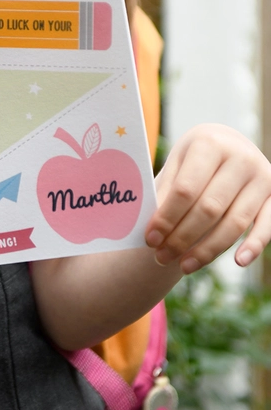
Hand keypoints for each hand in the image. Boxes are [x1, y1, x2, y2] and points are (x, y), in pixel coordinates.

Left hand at [146, 124, 270, 273]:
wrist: (229, 146)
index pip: (185, 190)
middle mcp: (241, 157)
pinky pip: (266, 226)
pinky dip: (253, 246)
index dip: (166, 218)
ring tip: (183, 266)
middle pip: (209, 208)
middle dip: (182, 237)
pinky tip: (238, 262)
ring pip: (234, 223)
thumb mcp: (178, 164)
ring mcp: (263, 176)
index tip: (150, 239)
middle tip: (161, 256)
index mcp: (209, 144)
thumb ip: (166, 192)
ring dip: (207, 250)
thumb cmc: (195, 160)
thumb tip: (152, 231)